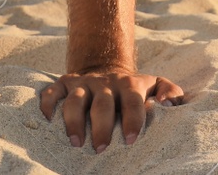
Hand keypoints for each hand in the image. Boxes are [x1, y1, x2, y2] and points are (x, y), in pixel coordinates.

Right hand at [38, 65, 185, 150]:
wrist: (106, 67)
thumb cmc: (134, 89)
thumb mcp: (155, 85)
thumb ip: (170, 92)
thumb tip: (168, 104)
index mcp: (129, 84)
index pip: (132, 100)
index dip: (133, 119)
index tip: (131, 140)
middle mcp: (104, 82)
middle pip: (102, 103)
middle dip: (102, 127)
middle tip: (102, 149)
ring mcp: (83, 82)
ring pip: (75, 100)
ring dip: (73, 121)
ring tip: (76, 143)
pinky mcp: (64, 83)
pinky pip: (51, 92)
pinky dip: (47, 104)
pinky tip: (47, 120)